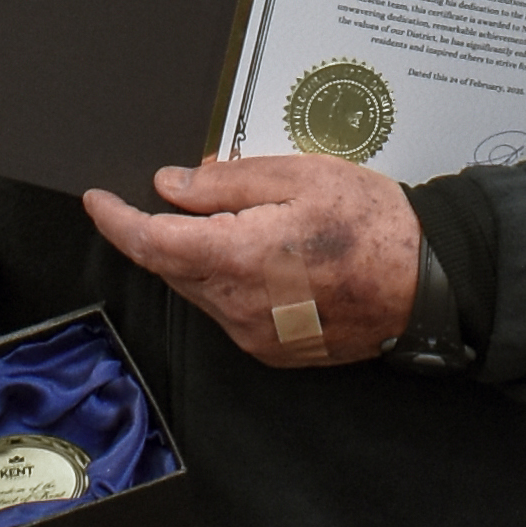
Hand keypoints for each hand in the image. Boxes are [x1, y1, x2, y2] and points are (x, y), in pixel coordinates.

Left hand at [82, 157, 417, 366]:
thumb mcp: (300, 176)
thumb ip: (227, 181)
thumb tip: (173, 186)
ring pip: (201, 288)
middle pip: (173, 266)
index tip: (97, 200)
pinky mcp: (273, 350)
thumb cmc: (374, 225)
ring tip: (247, 217)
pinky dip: (229, 278)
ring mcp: (255, 335)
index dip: (117, 220)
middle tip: (187, 192)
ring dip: (201, 253)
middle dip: (166, 228)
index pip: (152, 242)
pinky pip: (230, 309)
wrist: (429, 283)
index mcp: (240, 257)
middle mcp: (239, 306)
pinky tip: (265, 253)